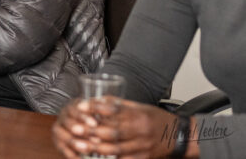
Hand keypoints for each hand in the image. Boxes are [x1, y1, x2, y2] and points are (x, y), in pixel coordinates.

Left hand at [53, 97, 183, 157]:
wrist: (178, 135)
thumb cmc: (156, 118)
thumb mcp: (139, 106)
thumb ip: (118, 104)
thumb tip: (96, 100)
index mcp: (138, 114)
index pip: (113, 109)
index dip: (95, 108)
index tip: (80, 106)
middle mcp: (140, 130)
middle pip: (112, 132)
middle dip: (92, 131)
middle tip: (76, 129)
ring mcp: (142, 146)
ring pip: (116, 148)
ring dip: (97, 148)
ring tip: (81, 145)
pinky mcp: (143, 157)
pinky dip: (110, 158)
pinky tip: (97, 156)